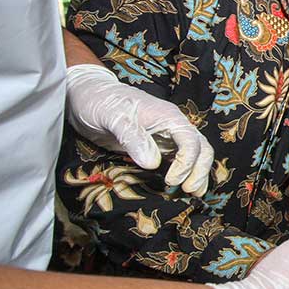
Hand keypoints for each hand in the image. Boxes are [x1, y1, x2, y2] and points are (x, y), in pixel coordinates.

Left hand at [65, 64, 213, 195]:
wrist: (87, 94)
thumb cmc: (99, 101)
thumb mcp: (113, 116)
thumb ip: (133, 138)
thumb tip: (152, 164)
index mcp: (168, 116)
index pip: (191, 141)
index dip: (187, 163)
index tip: (171, 180)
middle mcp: (172, 126)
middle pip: (201, 148)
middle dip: (199, 171)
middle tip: (187, 191)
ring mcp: (166, 137)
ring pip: (195, 155)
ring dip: (197, 174)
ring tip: (191, 193)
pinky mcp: (157, 146)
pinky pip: (179, 160)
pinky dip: (185, 173)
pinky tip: (181, 187)